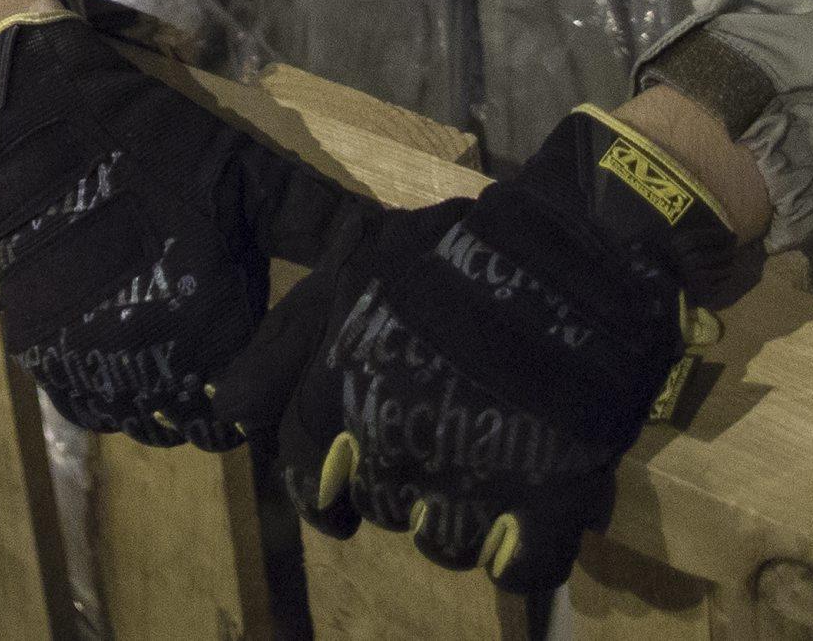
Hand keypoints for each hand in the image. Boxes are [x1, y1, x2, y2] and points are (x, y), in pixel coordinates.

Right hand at [0, 11, 360, 446]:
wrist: (41, 113)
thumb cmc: (155, 139)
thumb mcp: (248, 168)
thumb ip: (317, 218)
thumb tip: (394, 240)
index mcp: (209, 314)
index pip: (240, 410)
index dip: (248, 398)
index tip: (246, 370)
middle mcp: (147, 349)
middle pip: (184, 422)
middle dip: (201, 406)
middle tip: (206, 367)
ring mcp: (83, 353)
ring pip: (129, 418)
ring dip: (148, 404)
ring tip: (161, 364)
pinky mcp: (34, 344)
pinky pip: (77, 401)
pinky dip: (99, 393)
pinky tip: (115, 358)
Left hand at [211, 106, 751, 591]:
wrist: (583, 245)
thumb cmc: (457, 252)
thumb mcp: (352, 270)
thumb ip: (285, 343)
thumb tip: (229, 412)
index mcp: (341, 387)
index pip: (302, 476)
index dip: (322, 482)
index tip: (347, 476)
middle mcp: (393, 440)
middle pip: (378, 511)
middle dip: (399, 483)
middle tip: (439, 434)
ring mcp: (472, 475)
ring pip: (442, 544)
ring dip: (459, 515)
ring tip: (488, 456)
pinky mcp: (548, 498)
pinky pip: (516, 566)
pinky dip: (519, 547)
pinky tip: (527, 502)